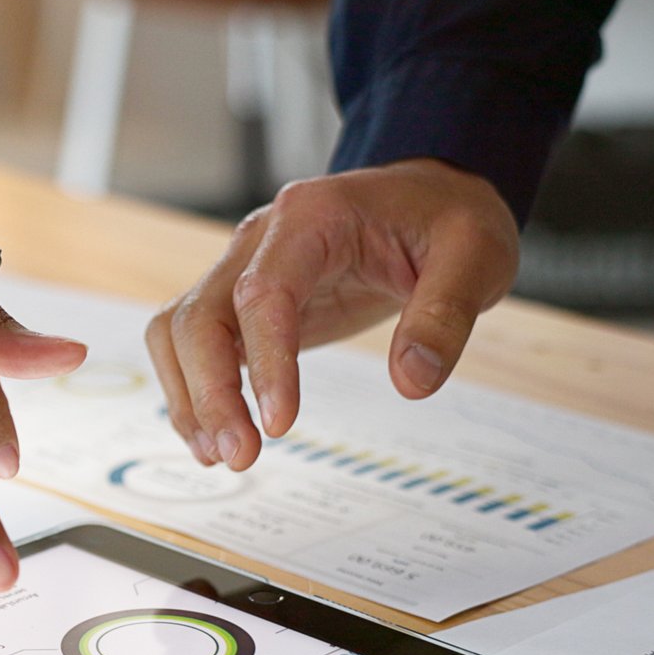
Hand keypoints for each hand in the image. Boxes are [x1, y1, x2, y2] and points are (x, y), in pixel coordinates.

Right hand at [146, 158, 517, 470]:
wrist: (430, 197)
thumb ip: (445, 315)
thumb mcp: (475, 256)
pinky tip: (217, 437)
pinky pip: (194, 345)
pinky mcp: (243, 303)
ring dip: (190, 397)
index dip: (265, 362)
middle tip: (241, 457)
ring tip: (223, 456)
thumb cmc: (448, 220)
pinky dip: (194, 392)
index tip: (280, 425)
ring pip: (179, 332)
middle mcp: (259, 240)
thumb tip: (411, 382)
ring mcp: (243, 269)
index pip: (263, 292)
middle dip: (209, 392)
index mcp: (310, 217)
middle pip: (198, 316)